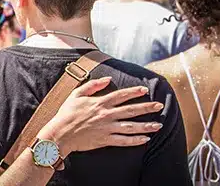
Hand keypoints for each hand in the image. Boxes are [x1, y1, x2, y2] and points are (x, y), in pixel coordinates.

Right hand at [37, 77, 163, 155]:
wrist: (60, 134)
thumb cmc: (66, 114)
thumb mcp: (76, 95)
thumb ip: (92, 85)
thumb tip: (108, 79)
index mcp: (99, 103)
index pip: (121, 95)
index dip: (134, 92)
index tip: (145, 90)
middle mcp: (106, 115)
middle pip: (130, 110)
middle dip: (147, 108)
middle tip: (160, 106)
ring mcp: (107, 128)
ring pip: (131, 127)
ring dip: (146, 126)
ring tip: (159, 125)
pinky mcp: (105, 140)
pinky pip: (124, 140)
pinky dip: (135, 140)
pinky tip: (145, 139)